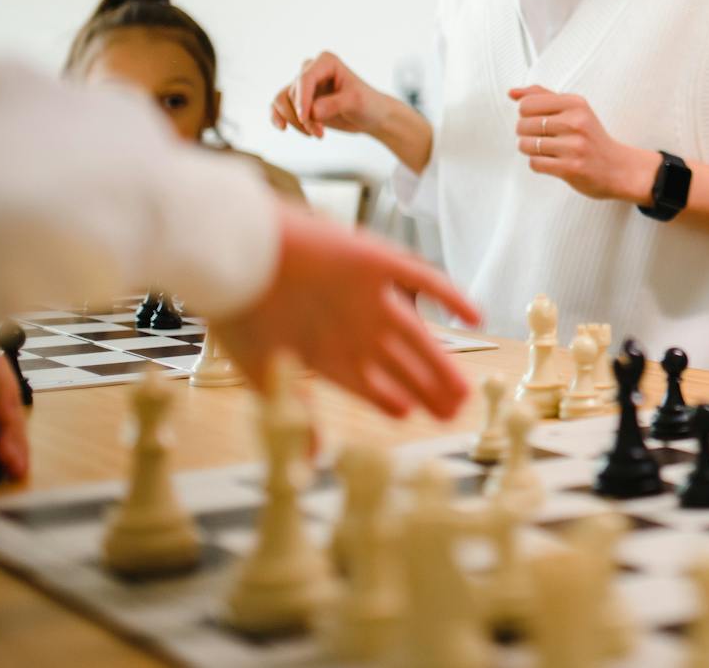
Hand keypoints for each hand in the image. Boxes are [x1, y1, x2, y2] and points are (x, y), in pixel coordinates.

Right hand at [212, 207, 482, 419]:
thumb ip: (295, 413)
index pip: (370, 385)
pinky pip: (424, 279)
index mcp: (326, 352)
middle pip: (401, 364)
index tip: (412, 416)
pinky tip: (476, 316)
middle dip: (426, 389)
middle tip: (453, 412)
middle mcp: (352, 326)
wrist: (232, 249)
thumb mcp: (261, 369)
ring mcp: (367, 296)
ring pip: (417, 335)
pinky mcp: (376, 262)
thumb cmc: (238, 309)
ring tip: (463, 392)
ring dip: (440, 362)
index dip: (393, 400)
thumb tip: (314, 461)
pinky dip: (450, 296)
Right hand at [271, 51, 381, 138]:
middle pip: (292, 92)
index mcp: (326, 62)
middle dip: (302, 116)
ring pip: (282, 100)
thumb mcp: (356, 102)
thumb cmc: (368, 104)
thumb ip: (334, 104)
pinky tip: (283, 128)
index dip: (302, 99)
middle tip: (319, 133)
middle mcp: (312, 69)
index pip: (305, 79)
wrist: (372, 116)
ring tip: (315, 134)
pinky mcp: (300, 99)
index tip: (305, 118)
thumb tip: (312, 112)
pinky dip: (278, 117)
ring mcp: (304, 84)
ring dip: (293, 121)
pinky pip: (278, 106)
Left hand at [508, 85, 654, 203]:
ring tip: (546, 150)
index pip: (527, 104)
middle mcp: (575, 122)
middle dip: (526, 133)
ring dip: (530, 150)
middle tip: (543, 138)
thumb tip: (512, 93)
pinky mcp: (570, 168)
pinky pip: (535, 163)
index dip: (526, 115)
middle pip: (523, 125)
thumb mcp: (574, 109)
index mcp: (575, 103)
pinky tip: (552, 161)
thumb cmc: (591, 137)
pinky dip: (538, 164)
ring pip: (526, 145)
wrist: (618, 168)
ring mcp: (573, 146)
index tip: (539, 120)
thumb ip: (542, 96)